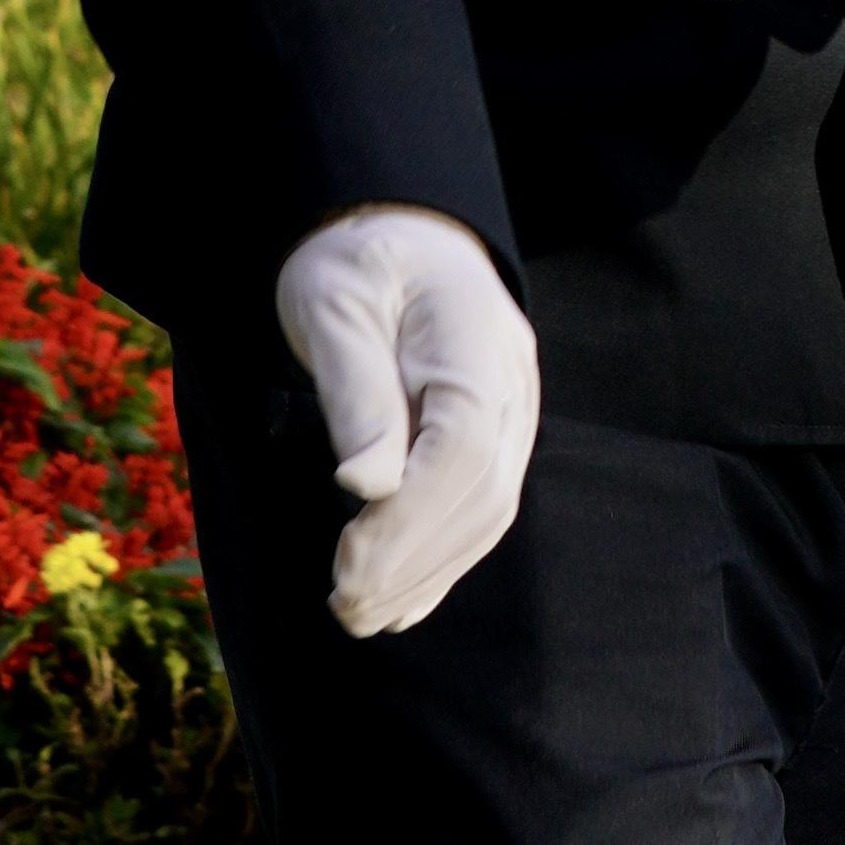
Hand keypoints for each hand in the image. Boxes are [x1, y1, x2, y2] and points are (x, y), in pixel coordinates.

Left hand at [270, 205, 544, 642]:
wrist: (396, 231)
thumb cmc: (355, 259)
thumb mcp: (331, 303)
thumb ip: (354, 390)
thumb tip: (366, 485)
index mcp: (476, 340)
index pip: (462, 450)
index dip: (409, 519)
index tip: (346, 564)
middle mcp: (512, 384)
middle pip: (483, 494)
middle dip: (413, 562)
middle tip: (343, 606)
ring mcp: (513, 413)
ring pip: (487, 514)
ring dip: (426, 574)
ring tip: (358, 614)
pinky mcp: (495, 438)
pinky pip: (479, 512)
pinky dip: (441, 563)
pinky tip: (398, 602)